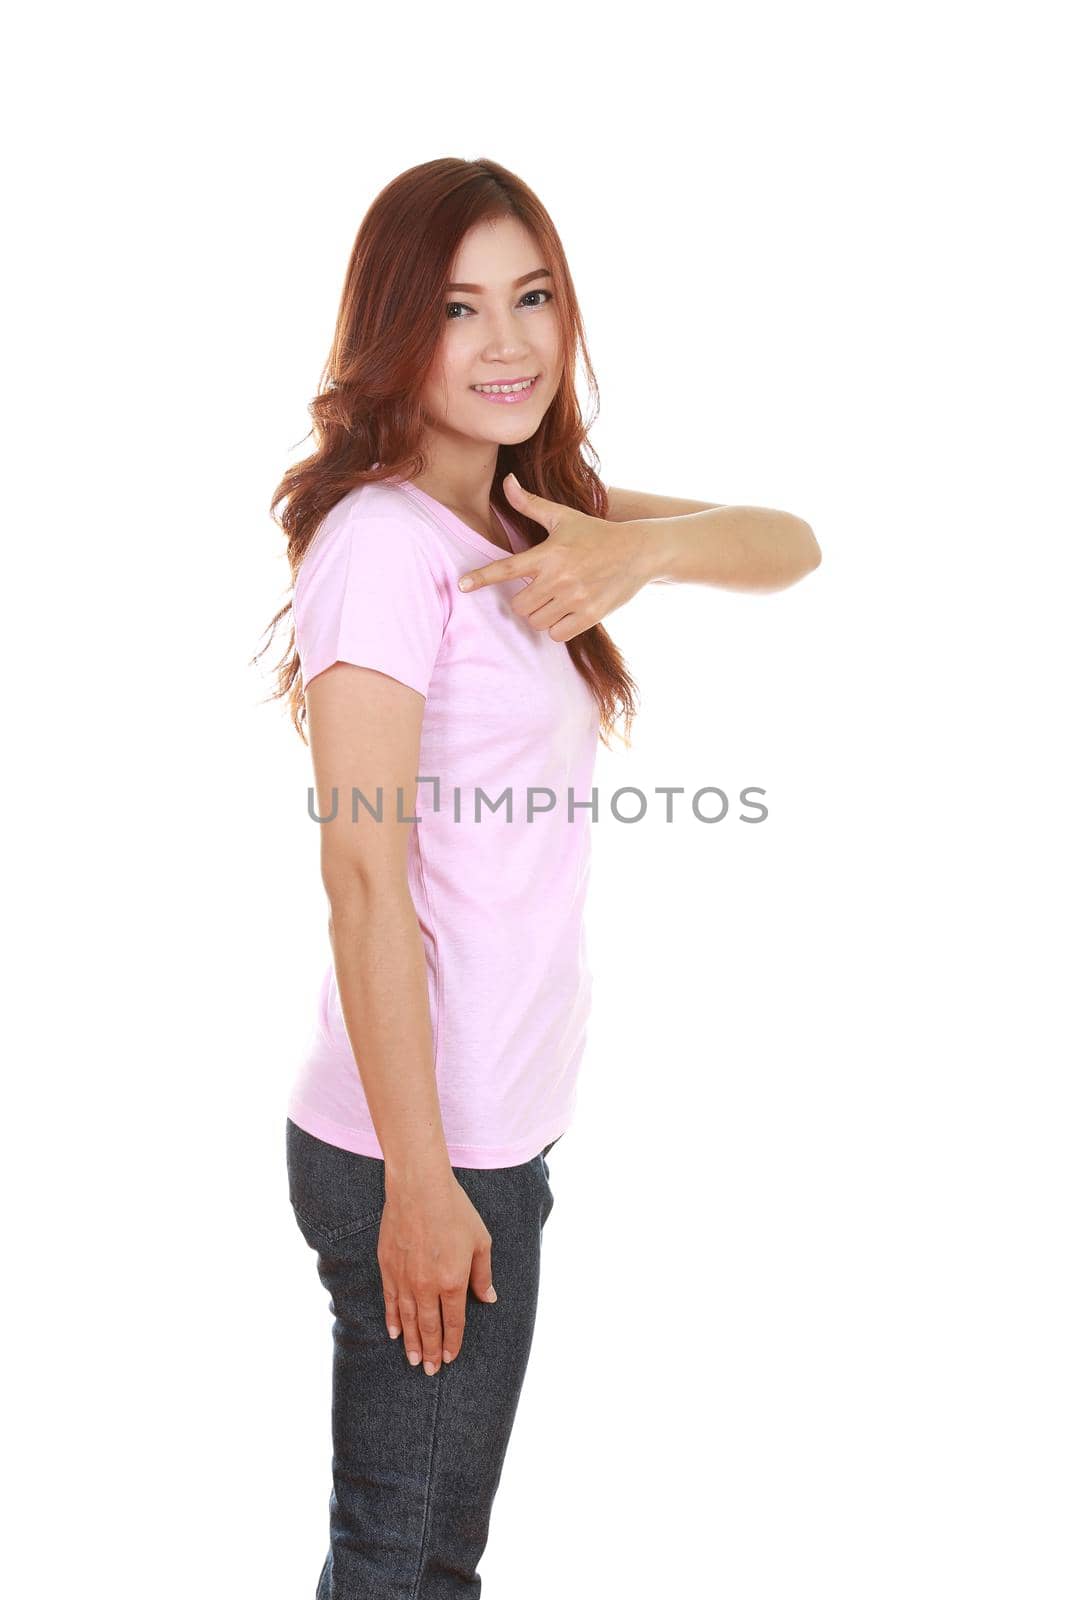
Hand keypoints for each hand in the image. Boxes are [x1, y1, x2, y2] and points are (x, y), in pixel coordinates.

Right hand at [377, 1171, 496, 1374]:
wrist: (419, 1188)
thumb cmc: (455, 1211)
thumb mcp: (480, 1241)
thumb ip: (483, 1274)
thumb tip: (489, 1299)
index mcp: (452, 1281)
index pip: (453, 1322)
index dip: (452, 1342)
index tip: (450, 1358)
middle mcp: (426, 1285)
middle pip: (429, 1327)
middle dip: (430, 1351)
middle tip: (428, 1370)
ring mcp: (404, 1278)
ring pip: (408, 1319)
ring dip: (411, 1342)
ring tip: (412, 1360)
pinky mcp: (388, 1267)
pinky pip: (390, 1301)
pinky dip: (393, 1319)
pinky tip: (395, 1332)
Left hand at [456, 472, 655, 639]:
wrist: (639, 552)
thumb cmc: (596, 533)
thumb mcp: (563, 516)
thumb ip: (530, 504)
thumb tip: (507, 480)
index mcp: (548, 553)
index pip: (506, 568)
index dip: (481, 577)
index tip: (461, 585)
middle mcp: (559, 577)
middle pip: (519, 606)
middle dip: (525, 601)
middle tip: (541, 590)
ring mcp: (575, 598)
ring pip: (536, 622)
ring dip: (541, 615)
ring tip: (557, 600)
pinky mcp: (590, 616)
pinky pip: (556, 635)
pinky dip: (557, 628)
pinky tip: (568, 613)